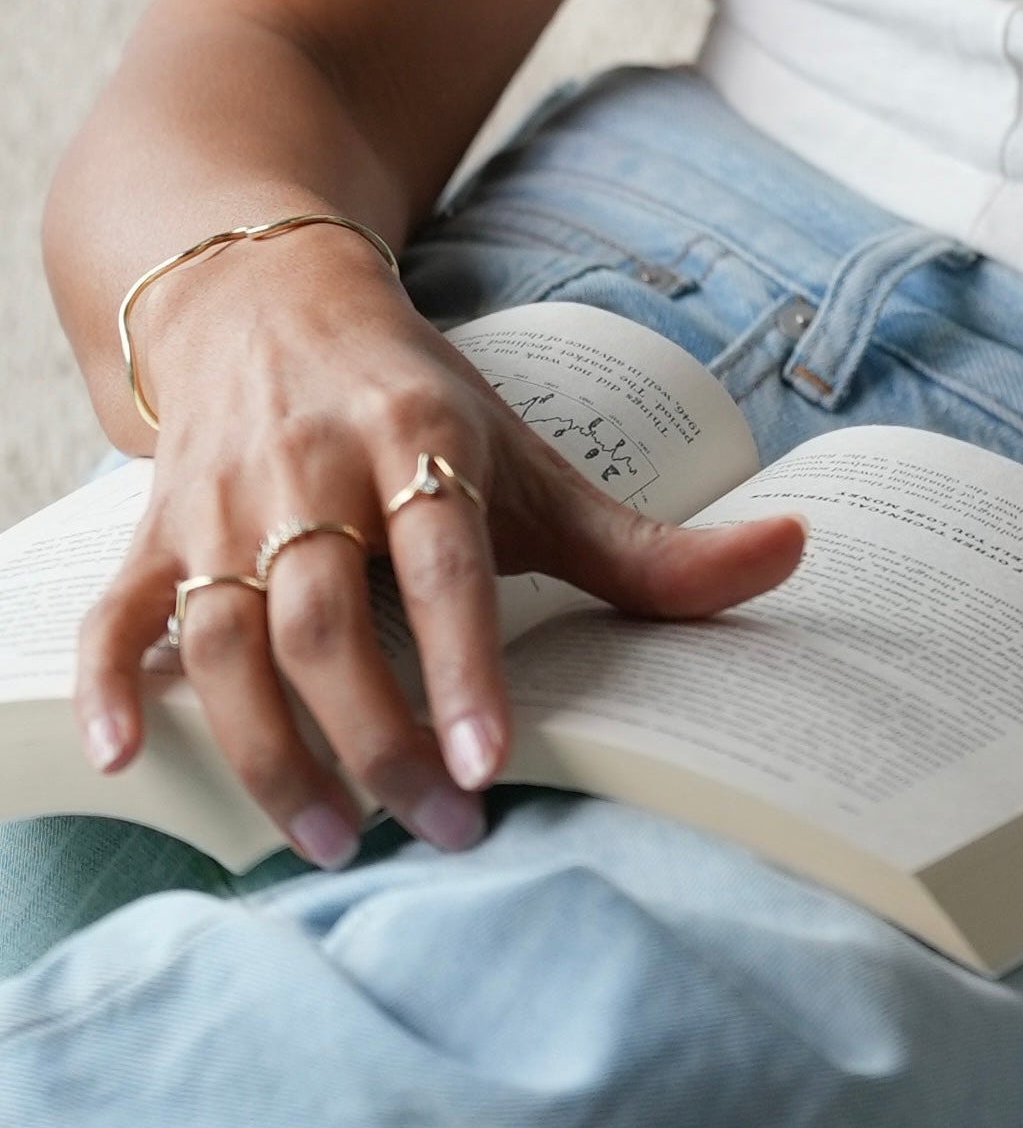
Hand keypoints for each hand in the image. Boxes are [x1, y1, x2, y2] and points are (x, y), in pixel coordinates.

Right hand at [73, 227, 801, 864]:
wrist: (270, 298)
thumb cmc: (422, 406)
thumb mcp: (534, 459)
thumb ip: (647, 541)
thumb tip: (795, 554)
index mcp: (421, 441)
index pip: (443, 563)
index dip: (461, 661)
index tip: (487, 757)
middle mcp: (316, 471)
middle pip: (329, 618)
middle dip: (375, 733)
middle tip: (435, 825)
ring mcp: (226, 504)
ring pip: (229, 633)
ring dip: (269, 743)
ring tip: (329, 835)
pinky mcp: (154, 532)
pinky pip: (118, 613)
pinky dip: (116, 683)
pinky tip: (138, 756)